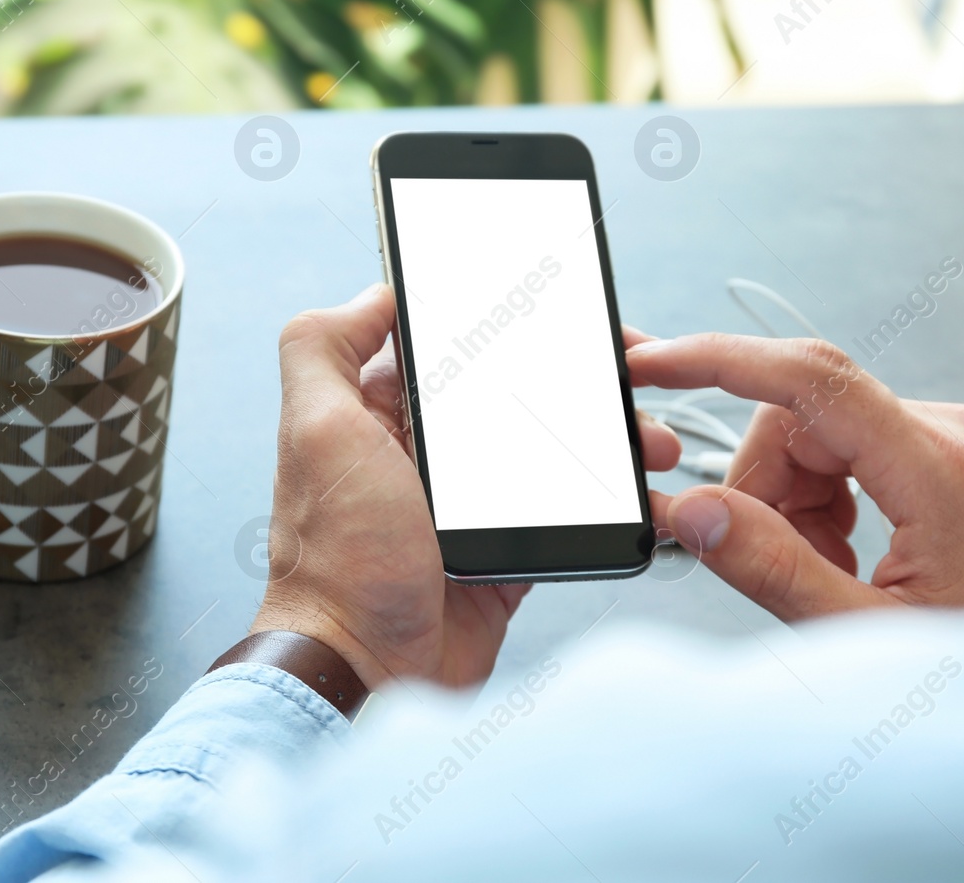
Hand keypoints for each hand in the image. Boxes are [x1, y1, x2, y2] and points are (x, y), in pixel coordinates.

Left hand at [251, 285, 683, 688]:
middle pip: (508, 391)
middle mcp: (418, 452)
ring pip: (546, 446)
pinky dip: (603, 496)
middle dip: (571, 377)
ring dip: (602, 436)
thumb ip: (323, 349)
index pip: (443, 345)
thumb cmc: (336, 560)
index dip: (497, 322)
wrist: (367, 672)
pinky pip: (561, 509)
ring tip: (649, 435)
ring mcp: (464, 503)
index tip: (559, 308)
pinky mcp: (501, 550)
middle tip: (628, 369)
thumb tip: (372, 292)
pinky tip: (638, 484)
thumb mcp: (315, 432)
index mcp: (373, 413)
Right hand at [627, 335, 963, 621]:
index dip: (718, 361)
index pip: (811, 379)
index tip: (654, 364)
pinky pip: (861, 447)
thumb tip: (690, 509)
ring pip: (827, 431)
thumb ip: (772, 569)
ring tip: (830, 572)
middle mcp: (960, 435)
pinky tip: (854, 556)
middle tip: (776, 558)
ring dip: (799, 498)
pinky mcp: (963, 451)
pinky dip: (833, 498)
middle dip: (765, 482)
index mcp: (944, 472)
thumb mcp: (870, 639)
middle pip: (806, 415)